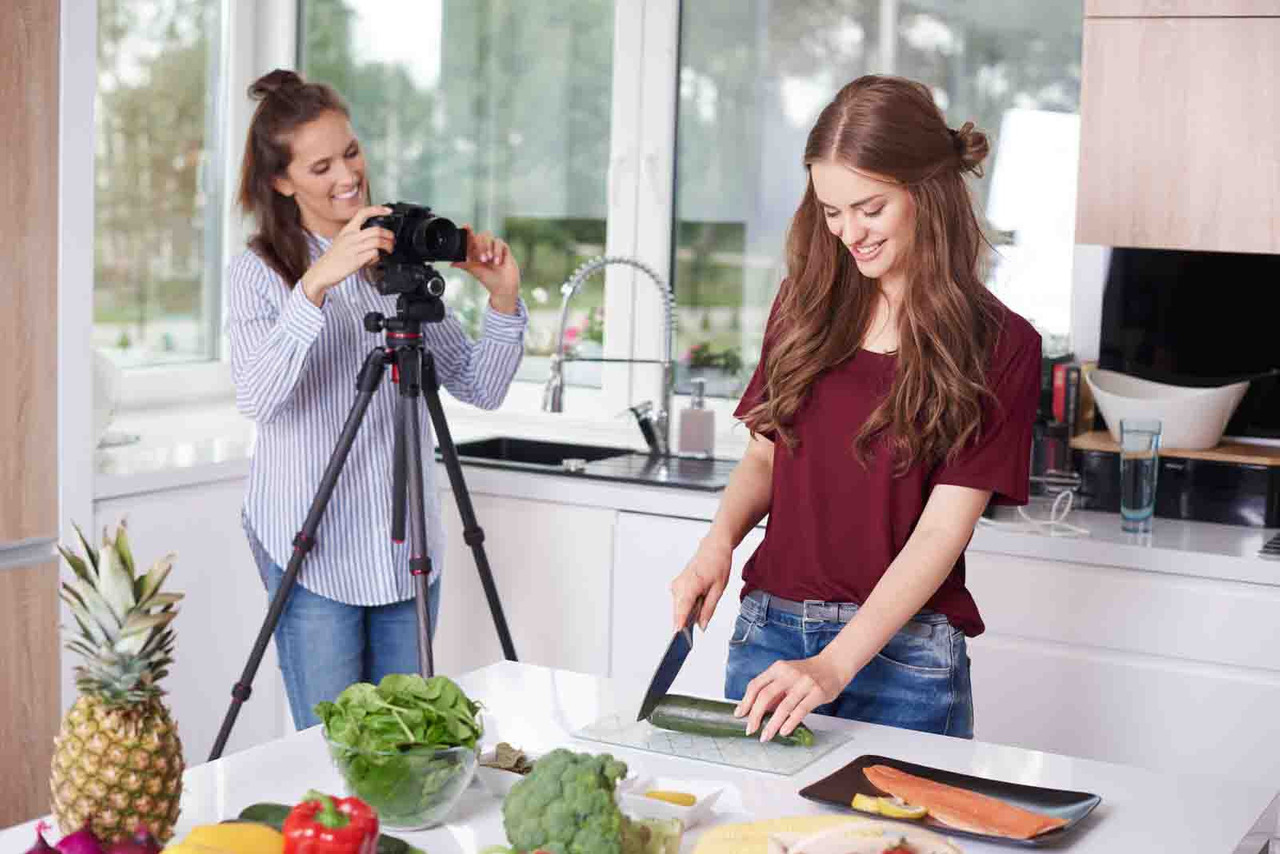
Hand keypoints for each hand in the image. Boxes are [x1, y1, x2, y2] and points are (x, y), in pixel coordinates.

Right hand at [299, 206, 393, 304]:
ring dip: (388, 246)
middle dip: (389, 235)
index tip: (388, 211)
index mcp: (347, 230)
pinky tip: (374, 260)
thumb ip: (356, 236)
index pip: (363, 213)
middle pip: (376, 230)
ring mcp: (353, 248)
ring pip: (377, 241)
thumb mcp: (342, 241)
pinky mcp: (356, 260)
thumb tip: (374, 237)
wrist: (321, 272)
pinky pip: (374, 254)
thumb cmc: (333, 258)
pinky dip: (378, 257)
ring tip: (389, 250)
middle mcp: (350, 237)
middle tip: (392, 240)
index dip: (377, 209)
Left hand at [452, 227, 520, 313]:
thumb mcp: (474, 271)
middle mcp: (485, 248)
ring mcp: (494, 248)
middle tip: (482, 259)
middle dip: (480, 246)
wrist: (503, 286)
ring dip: (488, 247)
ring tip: (490, 260)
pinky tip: (497, 261)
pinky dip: (497, 251)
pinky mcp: (504, 249)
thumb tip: (451, 264)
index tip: (466, 227)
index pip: (471, 238)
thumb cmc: (489, 280)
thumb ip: (464, 265)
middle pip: (480, 236)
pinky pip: (499, 242)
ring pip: (489, 237)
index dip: (468, 232)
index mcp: (476, 252)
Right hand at [670, 536, 731, 632]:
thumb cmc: (717, 565)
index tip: (678, 639)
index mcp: (690, 585)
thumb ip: (708, 610)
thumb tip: (701, 627)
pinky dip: (687, 607)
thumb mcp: (718, 590)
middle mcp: (679, 586)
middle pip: (678, 612)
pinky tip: (698, 602)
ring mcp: (676, 585)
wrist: (713, 548)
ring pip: (679, 608)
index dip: (680, 625)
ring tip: (702, 605)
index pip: (681, 610)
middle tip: (694, 633)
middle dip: (685, 623)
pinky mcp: (676, 586)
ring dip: (687, 614)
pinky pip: (680, 602)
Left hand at [734, 653, 848, 741]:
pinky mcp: (817, 693)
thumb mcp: (787, 675)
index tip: (739, 715)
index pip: (756, 685)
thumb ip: (774, 690)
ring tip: (765, 736)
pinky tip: (783, 731)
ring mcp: (804, 683)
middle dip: (755, 715)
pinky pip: (800, 710)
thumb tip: (757, 711)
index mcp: (778, 668)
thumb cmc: (808, 673)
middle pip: (765, 696)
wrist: (834, 665)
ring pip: (783, 706)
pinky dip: (790, 723)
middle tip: (750, 729)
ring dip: (772, 724)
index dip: (746, 701)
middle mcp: (789, 673)